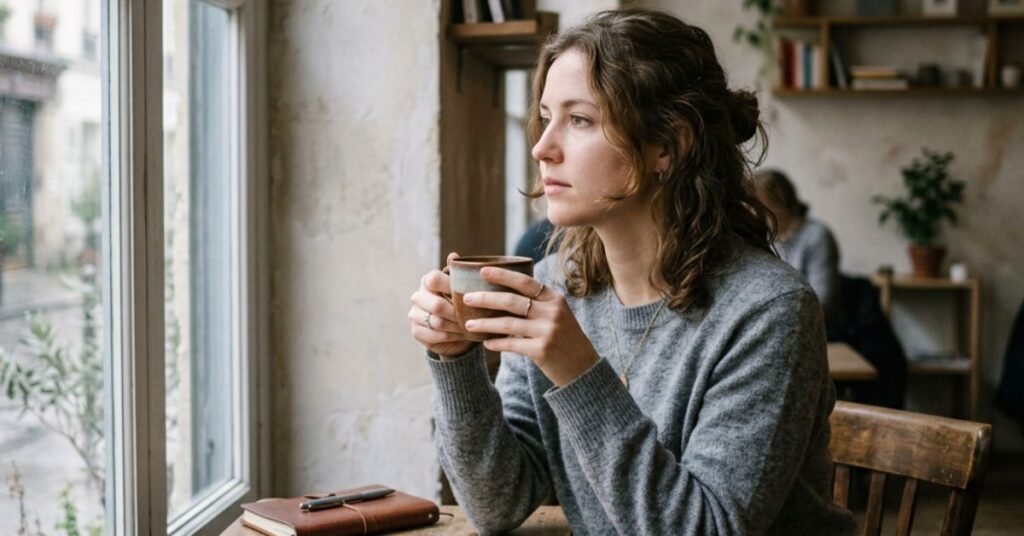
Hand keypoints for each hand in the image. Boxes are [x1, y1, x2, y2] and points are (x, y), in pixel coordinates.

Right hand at [408, 253, 474, 357]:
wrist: (454, 328)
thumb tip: (453, 255)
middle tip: (472, 317)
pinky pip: (434, 336)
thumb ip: (458, 272)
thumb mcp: (462, 287)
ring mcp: (414, 314)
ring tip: (469, 327)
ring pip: (437, 322)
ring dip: (456, 326)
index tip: (467, 295)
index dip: (450, 287)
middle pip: (436, 305)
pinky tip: (461, 335)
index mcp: (428, 281)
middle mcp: (418, 296)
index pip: (433, 279)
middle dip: (457, 313)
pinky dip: (451, 337)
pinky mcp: (416, 331)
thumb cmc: (460, 302)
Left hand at [462, 267, 598, 386]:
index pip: (524, 281)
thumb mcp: (557, 314)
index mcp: (554, 299)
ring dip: (485, 323)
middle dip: (485, 298)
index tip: (482, 271)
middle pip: (511, 301)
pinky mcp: (542, 350)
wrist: (582, 367)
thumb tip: (503, 291)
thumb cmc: (564, 338)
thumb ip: (537, 302)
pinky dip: (496, 343)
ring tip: (468, 324)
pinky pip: (512, 344)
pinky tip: (486, 343)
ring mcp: (548, 331)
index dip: (502, 275)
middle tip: (466, 298)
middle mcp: (552, 312)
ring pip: (507, 323)